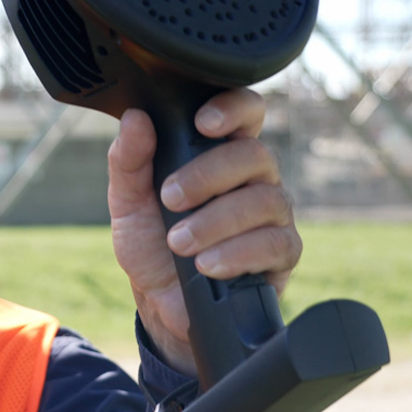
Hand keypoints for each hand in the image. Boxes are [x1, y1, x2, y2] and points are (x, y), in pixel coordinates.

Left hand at [106, 88, 301, 375]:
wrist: (161, 303)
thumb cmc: (151, 243)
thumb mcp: (128, 202)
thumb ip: (128, 160)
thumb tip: (135, 117)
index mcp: (219, 153)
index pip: (245, 112)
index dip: (233, 107)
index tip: (203, 123)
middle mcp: (254, 178)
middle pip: (254, 154)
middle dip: (208, 175)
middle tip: (170, 198)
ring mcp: (273, 215)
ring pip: (266, 200)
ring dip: (216, 221)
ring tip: (179, 243)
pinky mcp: (283, 253)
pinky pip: (276, 243)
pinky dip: (236, 253)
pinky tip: (206, 265)